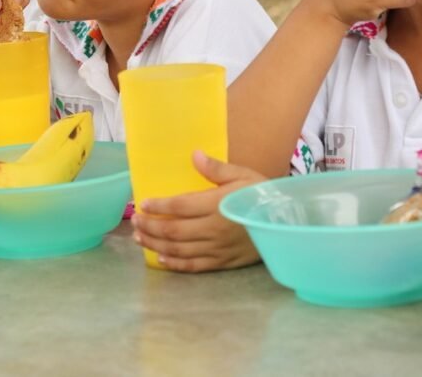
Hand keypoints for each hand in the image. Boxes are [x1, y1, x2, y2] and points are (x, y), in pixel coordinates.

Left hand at [131, 151, 265, 272]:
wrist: (286, 223)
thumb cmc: (263, 195)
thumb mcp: (243, 175)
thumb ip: (217, 168)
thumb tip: (194, 154)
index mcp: (216, 204)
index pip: (179, 206)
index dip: (158, 205)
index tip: (143, 203)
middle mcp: (213, 229)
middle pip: (173, 231)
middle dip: (150, 227)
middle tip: (135, 222)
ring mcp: (217, 248)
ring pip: (179, 250)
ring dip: (155, 245)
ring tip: (139, 238)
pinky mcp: (223, 262)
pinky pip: (194, 266)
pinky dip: (175, 264)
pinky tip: (161, 260)